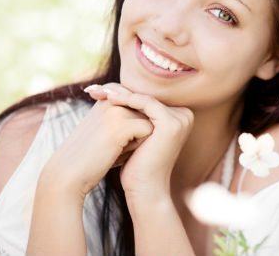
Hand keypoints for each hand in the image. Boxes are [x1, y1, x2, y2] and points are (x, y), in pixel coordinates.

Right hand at [40, 89, 153, 197]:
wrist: (68, 175)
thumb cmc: (90, 158)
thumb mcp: (106, 132)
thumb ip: (125, 119)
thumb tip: (153, 119)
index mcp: (106, 99)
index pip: (139, 107)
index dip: (132, 128)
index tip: (108, 139)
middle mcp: (111, 101)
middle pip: (146, 115)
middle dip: (136, 134)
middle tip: (110, 146)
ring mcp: (115, 111)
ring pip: (149, 122)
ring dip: (137, 140)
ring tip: (112, 149)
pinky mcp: (121, 125)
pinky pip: (148, 131)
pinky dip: (137, 146)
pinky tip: (116, 153)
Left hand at [85, 82, 193, 197]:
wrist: (144, 189)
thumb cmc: (136, 165)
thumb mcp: (134, 134)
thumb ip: (132, 113)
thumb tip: (109, 89)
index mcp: (179, 116)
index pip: (145, 98)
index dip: (121, 93)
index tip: (96, 91)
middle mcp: (184, 115)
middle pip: (144, 97)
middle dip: (117, 92)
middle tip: (93, 89)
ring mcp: (181, 119)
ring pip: (144, 99)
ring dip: (119, 94)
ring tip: (97, 91)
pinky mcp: (172, 123)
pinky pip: (146, 104)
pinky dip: (126, 100)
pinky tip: (108, 99)